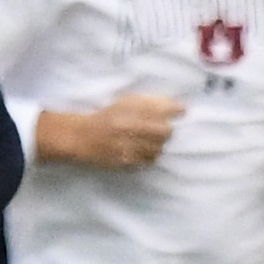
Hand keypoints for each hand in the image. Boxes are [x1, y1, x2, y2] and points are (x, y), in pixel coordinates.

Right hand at [34, 90, 186, 170]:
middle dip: (165, 131)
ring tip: (147, 142)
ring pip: (158, 149)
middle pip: (165, 131)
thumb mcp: (127, 102)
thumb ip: (152, 103)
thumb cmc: (109, 116)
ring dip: (157, 146)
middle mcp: (129, 125)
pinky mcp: (124, 161)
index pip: (164, 109)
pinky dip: (147, 157)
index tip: (180, 112)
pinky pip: (147, 162)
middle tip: (159, 131)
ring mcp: (126, 145)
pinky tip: (141, 152)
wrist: (82, 136)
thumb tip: (181, 108)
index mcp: (130, 108)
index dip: (175, 110)